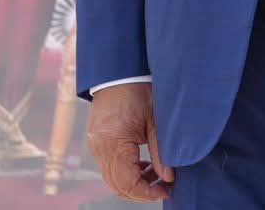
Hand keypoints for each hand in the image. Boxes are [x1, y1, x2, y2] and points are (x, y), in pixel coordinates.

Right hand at [86, 81, 172, 200]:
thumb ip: (161, 151)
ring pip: (112, 178)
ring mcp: (96, 146)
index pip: (127, 181)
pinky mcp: (98, 142)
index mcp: (113, 143)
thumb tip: (168, 176)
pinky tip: (145, 166)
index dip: (146, 192)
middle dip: (141, 192)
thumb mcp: (155, 120)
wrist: (119, 72)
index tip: (166, 190)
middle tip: (164, 188)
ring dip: (134, 182)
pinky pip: (110, 166)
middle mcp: (100, 148)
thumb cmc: (139, 90)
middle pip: (117, 184)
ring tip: (158, 177)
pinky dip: (127, 172)